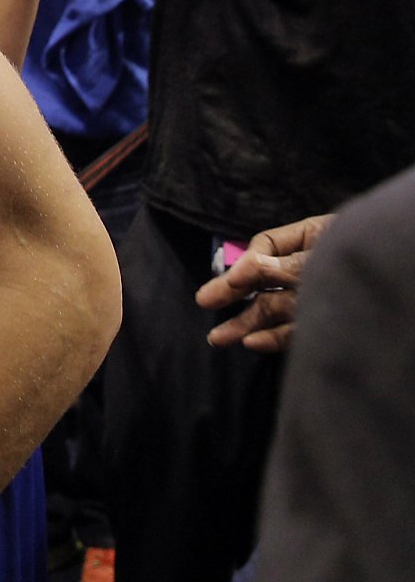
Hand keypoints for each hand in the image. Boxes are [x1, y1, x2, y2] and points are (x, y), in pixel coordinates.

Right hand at [195, 214, 333, 352]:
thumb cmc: (378, 258)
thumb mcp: (332, 251)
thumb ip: (289, 263)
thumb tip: (244, 268)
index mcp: (314, 238)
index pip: (267, 245)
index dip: (248, 262)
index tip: (235, 279)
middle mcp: (311, 269)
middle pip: (264, 280)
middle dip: (232, 292)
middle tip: (202, 301)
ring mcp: (318, 299)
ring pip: (275, 309)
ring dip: (245, 323)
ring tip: (217, 338)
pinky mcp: (328, 327)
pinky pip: (297, 331)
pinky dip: (274, 337)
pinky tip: (252, 342)